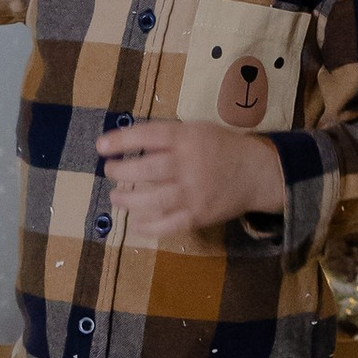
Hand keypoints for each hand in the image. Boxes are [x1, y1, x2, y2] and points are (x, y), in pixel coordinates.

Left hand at [99, 119, 285, 240]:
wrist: (256, 173)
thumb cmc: (222, 148)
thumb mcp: (197, 131)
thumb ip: (168, 137)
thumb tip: (127, 144)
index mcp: (188, 138)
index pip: (148, 135)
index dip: (121, 141)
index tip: (100, 146)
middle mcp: (189, 164)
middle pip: (146, 169)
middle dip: (120, 171)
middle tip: (110, 171)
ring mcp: (194, 192)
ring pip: (152, 200)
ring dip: (127, 200)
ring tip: (116, 197)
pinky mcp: (198, 215)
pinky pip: (167, 225)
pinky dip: (147, 227)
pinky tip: (135, 223)